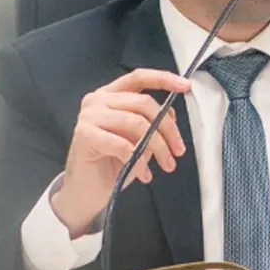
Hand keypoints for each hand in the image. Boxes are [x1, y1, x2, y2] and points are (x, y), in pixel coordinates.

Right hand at [51, 68, 189, 237]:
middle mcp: (98, 100)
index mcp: (110, 95)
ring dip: (158, 146)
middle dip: (168, 128)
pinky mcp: (85, 135)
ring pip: (136, 122)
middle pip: (143, 103)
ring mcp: (89, 116)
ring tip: (166, 164)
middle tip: (178, 150)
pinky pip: (122, 144)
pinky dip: (138, 161)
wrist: (86, 191)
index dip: (164, 79)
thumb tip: (170, 115)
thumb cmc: (111, 163)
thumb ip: (151, 121)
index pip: (139, 77)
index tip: (184, 86)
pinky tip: (145, 174)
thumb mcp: (138, 139)